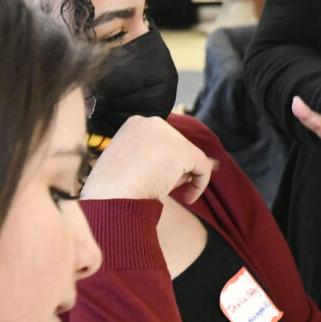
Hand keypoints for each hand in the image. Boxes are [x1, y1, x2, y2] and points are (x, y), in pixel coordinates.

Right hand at [80, 113, 213, 205]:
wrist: (109, 198)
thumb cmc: (113, 190)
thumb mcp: (133, 166)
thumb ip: (162, 161)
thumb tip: (211, 163)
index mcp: (135, 124)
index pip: (161, 143)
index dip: (161, 164)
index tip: (150, 179)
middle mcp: (152, 122)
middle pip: (176, 148)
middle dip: (172, 170)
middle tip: (155, 186)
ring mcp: (168, 135)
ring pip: (188, 158)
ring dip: (178, 178)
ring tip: (158, 188)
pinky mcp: (183, 151)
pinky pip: (203, 167)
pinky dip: (200, 185)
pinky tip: (188, 199)